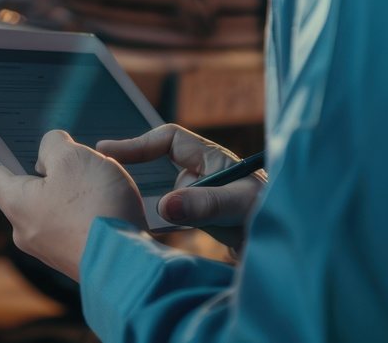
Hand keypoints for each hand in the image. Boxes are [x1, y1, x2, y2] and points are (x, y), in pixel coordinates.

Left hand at [0, 131, 145, 280]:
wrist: (129, 265)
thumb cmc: (96, 207)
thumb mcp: (74, 158)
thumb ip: (54, 144)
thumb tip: (49, 151)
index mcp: (16, 203)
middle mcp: (25, 230)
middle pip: (21, 189)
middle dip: (37, 167)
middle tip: (55, 147)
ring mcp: (49, 248)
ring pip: (48, 206)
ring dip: (65, 186)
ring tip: (91, 170)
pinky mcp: (73, 257)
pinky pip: (68, 223)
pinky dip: (79, 207)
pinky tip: (103, 198)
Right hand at [97, 124, 264, 248]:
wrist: (290, 249)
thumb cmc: (271, 217)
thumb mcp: (237, 207)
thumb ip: (202, 205)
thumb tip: (165, 207)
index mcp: (210, 158)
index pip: (167, 138)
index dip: (137, 143)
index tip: (108, 152)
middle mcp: (201, 174)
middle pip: (156, 160)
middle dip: (129, 163)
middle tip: (98, 171)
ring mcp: (199, 196)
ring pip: (157, 187)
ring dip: (136, 191)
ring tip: (106, 197)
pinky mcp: (197, 218)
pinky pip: (164, 211)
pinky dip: (146, 214)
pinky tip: (130, 225)